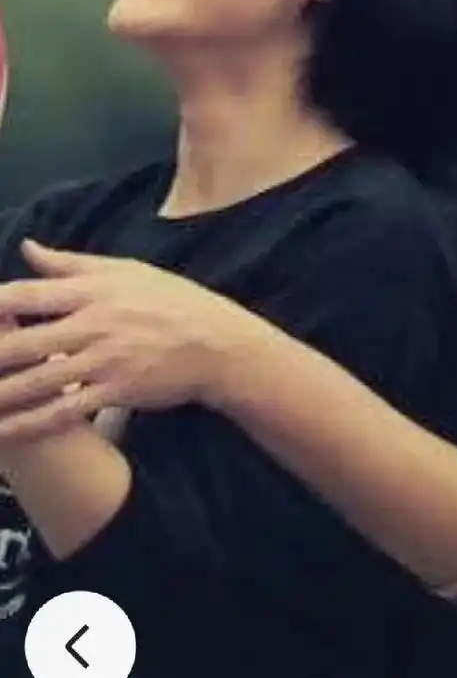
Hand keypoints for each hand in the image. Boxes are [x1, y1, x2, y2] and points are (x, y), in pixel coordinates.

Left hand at [0, 244, 248, 439]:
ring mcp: (102, 361)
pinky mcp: (114, 392)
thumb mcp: (122, 270)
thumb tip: (26, 247)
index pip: (26, 296)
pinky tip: (3, 430)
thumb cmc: (167, 300)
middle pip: (21, 343)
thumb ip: (69, 263)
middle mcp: (91, 325)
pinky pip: (63, 412)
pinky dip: (29, 424)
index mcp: (90, 291)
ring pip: (36, 382)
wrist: (214, 341)